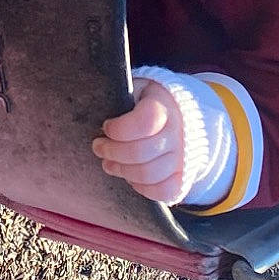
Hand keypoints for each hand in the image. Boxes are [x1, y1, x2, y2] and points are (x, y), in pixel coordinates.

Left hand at [92, 81, 191, 202]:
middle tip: (98, 146)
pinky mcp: (182, 177)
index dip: (119, 129)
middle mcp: (178, 133)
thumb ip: (121, 97)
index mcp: (164, 107)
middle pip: (140, 152)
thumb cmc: (148, 102)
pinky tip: (129, 176)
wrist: (179, 115)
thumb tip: (96, 110)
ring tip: (108, 163)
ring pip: (148, 174)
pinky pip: (162, 191)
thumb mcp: (136, 88)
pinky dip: (141, 187)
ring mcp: (182, 157)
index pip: (145, 122)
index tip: (106, 126)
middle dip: (111, 151)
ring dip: (121, 170)